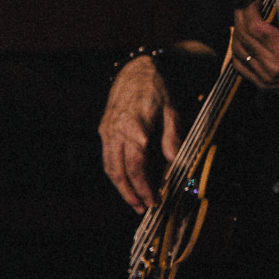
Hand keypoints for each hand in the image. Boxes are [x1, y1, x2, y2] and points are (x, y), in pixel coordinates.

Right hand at [100, 56, 182, 212]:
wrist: (136, 69)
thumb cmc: (158, 89)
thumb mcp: (172, 109)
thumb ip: (172, 136)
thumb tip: (175, 162)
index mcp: (135, 127)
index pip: (137, 166)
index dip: (144, 187)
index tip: (154, 200)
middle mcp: (116, 131)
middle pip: (119, 171)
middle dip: (131, 194)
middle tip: (143, 209)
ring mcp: (107, 131)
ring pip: (109, 167)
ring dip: (121, 188)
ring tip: (134, 202)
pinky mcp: (103, 130)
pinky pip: (107, 157)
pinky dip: (115, 173)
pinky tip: (126, 182)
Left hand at [229, 5, 278, 109]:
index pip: (255, 27)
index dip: (250, 10)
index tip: (254, 2)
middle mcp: (270, 66)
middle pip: (243, 36)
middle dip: (240, 17)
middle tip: (244, 6)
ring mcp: (265, 77)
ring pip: (238, 51)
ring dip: (237, 32)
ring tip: (242, 20)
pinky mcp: (264, 84)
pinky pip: (241, 67)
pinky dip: (237, 51)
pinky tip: (242, 41)